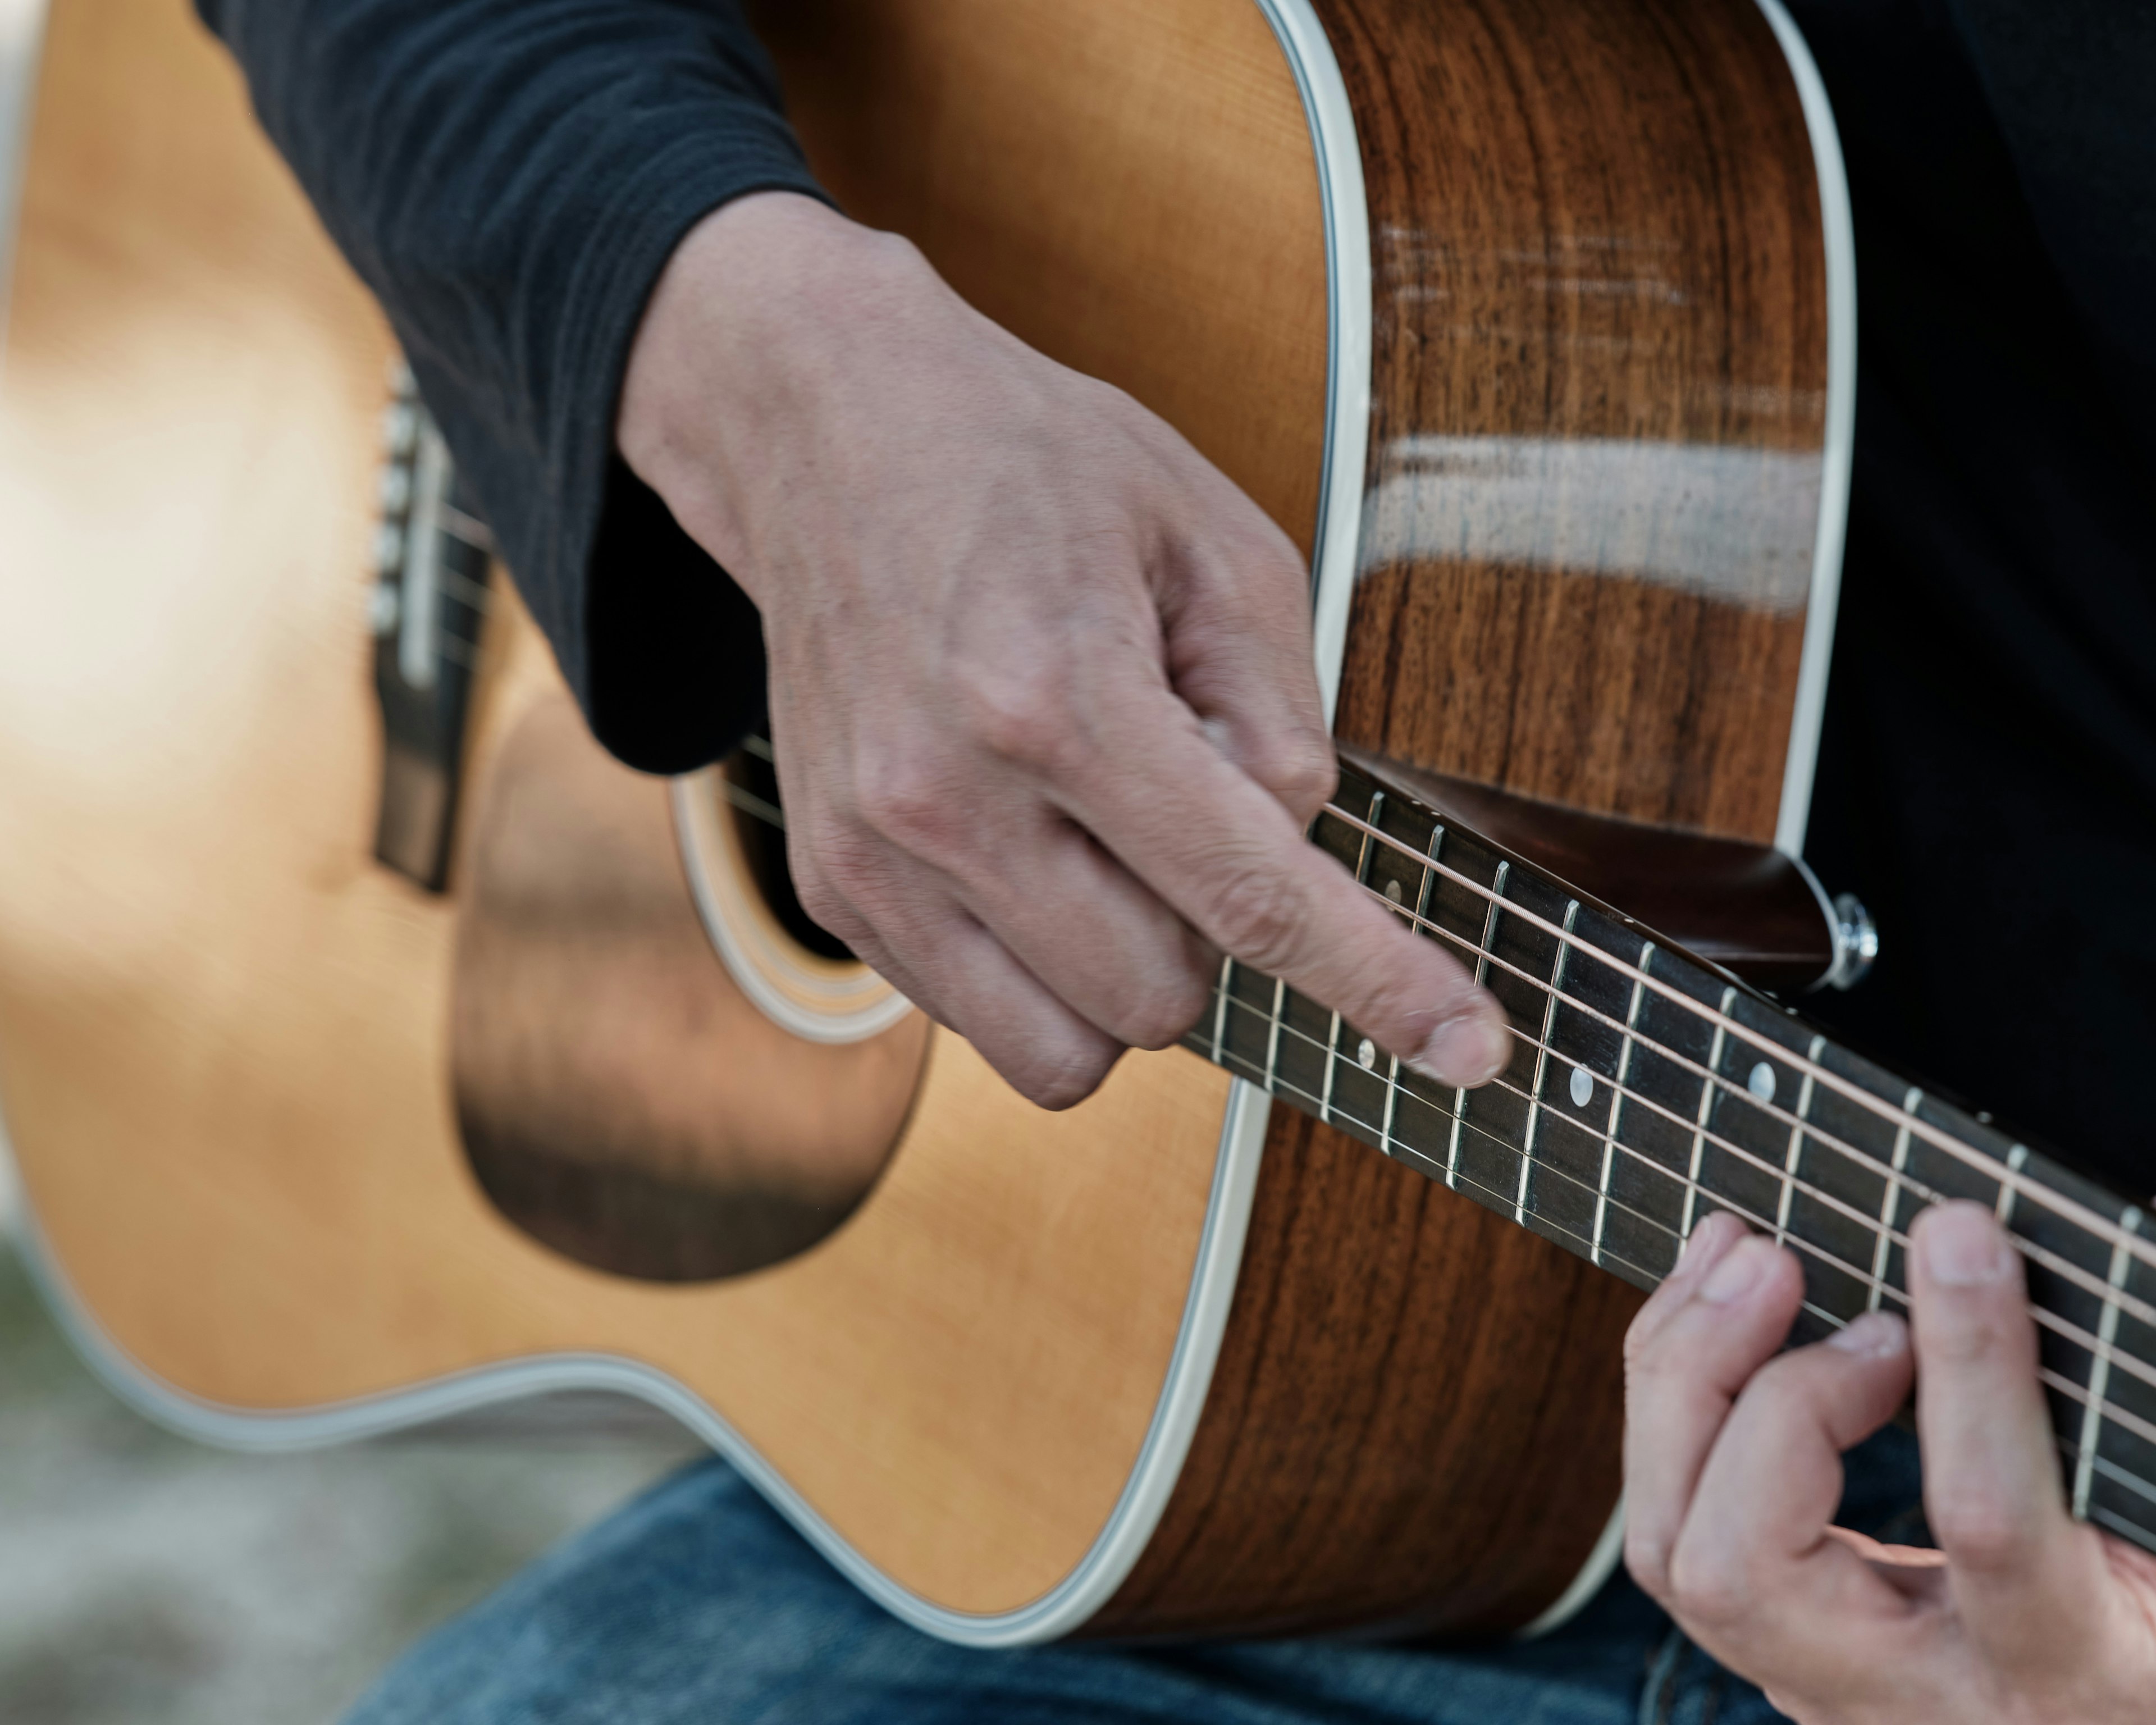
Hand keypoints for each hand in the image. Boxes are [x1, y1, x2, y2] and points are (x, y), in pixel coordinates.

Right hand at [618, 192, 1509, 1106]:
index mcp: (1056, 691)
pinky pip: (985, 1024)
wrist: (830, 433)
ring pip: (1069, 1052)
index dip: (1375, 983)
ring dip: (1127, 973)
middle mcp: (945, 796)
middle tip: (1183, 804)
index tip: (1470, 1049)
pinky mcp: (831, 889)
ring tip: (1104, 841)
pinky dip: (1045, 971)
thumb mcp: (1213, 540)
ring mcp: (870, 856)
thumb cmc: (1032, 469)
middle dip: (1214, 933)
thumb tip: (1293, 855)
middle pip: (1163, 996)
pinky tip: (1032, 851)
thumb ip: (1281, 714)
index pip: (1246, 895)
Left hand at [1623, 1203, 2155, 1722]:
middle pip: (1741, 1572)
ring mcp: (1813, 1679)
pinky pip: (1672, 1512)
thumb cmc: (2146, 1618)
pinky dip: (1677, 1389)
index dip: (1969, 1365)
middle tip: (1791, 1262)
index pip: (1985, 1523)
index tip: (1957, 1234)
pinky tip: (1718, 1293)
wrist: (2105, 1724)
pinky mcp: (1765, 1639)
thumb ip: (2083, 1430)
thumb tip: (1998, 1266)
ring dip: (1684, 1376)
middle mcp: (1908, 1696)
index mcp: (2061, 1670)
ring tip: (1746, 1252)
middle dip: (1753, 1396)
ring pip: (1668, 1547)